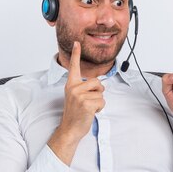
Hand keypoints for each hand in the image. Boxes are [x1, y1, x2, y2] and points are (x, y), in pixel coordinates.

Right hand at [48, 42, 104, 164]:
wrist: (70, 129)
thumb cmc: (75, 114)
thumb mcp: (76, 97)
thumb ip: (84, 88)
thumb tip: (100, 85)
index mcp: (71, 85)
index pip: (74, 67)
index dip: (75, 54)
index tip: (77, 42)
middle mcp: (73, 88)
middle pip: (98, 82)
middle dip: (98, 92)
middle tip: (88, 102)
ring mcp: (79, 96)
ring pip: (101, 93)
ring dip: (99, 102)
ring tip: (88, 108)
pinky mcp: (86, 104)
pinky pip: (102, 102)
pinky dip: (100, 108)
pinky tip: (90, 113)